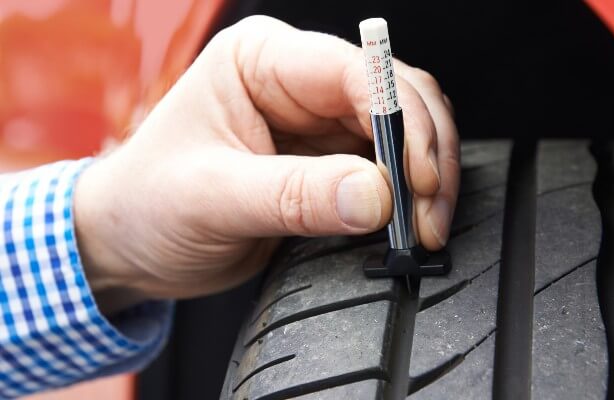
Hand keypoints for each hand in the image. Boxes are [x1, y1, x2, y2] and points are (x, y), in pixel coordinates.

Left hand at [73, 16, 459, 313]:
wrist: (129, 243)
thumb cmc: (146, 204)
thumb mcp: (211, 199)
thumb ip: (294, 196)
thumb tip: (374, 195)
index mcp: (261, 60)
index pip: (355, 71)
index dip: (399, 120)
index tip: (415, 179)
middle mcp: (298, 82)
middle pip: (397, 96)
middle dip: (425, 154)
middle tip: (426, 215)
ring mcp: (320, 122)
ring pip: (406, 131)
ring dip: (427, 178)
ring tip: (423, 226)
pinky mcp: (332, 161)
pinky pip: (391, 169)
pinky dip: (410, 196)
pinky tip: (408, 225)